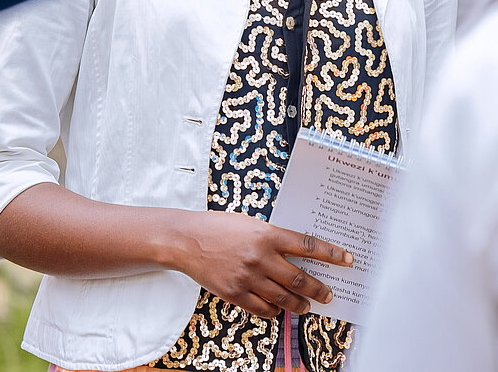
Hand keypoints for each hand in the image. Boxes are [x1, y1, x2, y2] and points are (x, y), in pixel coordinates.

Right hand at [171, 211, 352, 318]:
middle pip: (300, 279)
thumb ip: (271, 238)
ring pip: (285, 298)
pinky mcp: (236, 293)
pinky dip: (275, 310)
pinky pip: (264, 308)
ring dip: (300, 304)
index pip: (307, 245)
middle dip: (319, 289)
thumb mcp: (249, 223)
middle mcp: (261, 256)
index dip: (330, 254)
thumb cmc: (218, 226)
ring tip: (307, 305)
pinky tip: (279, 308)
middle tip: (329, 294)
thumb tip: (295, 253)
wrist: (186, 239)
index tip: (347, 259)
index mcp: (266, 234)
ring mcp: (248, 277)